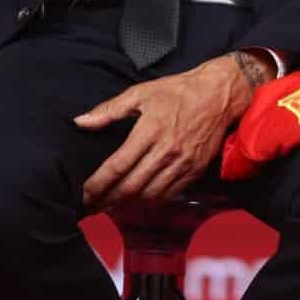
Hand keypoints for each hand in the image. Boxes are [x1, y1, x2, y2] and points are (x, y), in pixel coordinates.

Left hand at [74, 53, 266, 209]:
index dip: (98, 185)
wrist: (219, 94)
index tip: (85, 194)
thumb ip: (109, 110)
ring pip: (150, 195)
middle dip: (108, 200)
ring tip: (111, 207)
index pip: (117, 166)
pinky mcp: (195, 170)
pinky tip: (138, 202)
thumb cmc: (178, 91)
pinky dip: (150, 203)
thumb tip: (80, 122)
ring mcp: (183, 163)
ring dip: (127, 206)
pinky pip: (169, 195)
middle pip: (131, 186)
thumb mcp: (141, 92)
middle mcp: (166, 150)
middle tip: (92, 207)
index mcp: (150, 130)